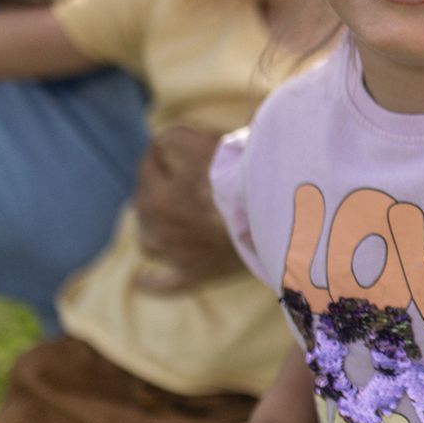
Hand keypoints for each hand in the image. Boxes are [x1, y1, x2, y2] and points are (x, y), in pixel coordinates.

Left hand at [132, 126, 241, 290]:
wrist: (282, 221)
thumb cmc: (245, 179)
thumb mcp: (207, 144)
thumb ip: (176, 137)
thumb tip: (162, 143)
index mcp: (159, 195)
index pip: (154, 159)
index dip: (170, 146)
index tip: (187, 141)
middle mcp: (161, 226)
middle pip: (145, 199)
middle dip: (159, 183)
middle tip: (186, 173)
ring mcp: (177, 255)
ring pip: (147, 240)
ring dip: (151, 226)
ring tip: (167, 216)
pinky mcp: (197, 275)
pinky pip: (164, 285)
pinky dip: (151, 282)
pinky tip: (141, 280)